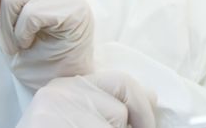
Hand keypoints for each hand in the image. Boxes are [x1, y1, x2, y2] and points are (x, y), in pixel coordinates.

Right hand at [17, 71, 157, 127]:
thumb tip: (152, 95)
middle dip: (128, 124)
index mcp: (67, 85)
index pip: (122, 81)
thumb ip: (108, 104)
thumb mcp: (78, 117)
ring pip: (114, 124)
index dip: (142, 105)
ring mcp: (56, 110)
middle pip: (120, 105)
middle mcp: (61, 91)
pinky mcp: (53, 124)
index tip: (145, 126)